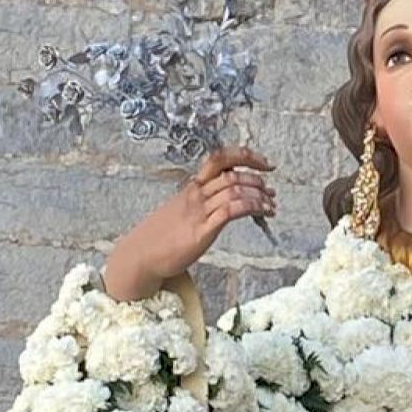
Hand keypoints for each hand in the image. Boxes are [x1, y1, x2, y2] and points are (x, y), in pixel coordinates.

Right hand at [132, 146, 275, 281]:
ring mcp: (198, 212)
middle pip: (232, 174)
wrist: (140, 255)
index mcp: (192, 187)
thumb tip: (228, 198)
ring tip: (271, 205)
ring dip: (259, 195)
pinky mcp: (201, 231)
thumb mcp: (183, 210)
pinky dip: (251, 207)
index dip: (246, 156)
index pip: (220, 159)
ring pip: (234, 190)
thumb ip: (204, 201)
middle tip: (271, 191)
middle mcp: (196, 194)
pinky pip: (230, 211)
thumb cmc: (162, 236)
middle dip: (258, 179)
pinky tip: (262, 212)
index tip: (265, 162)